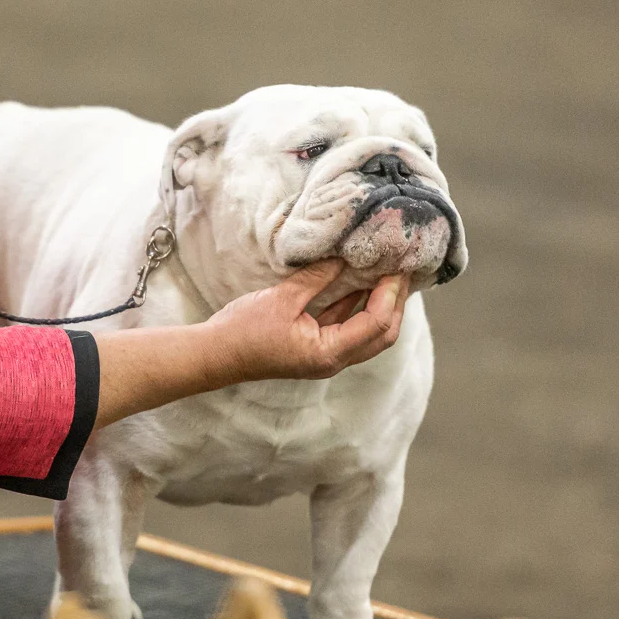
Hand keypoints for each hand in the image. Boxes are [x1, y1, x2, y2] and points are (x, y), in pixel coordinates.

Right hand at [204, 259, 409, 382]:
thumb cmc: (244, 330)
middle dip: (395, 303)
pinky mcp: (315, 348)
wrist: (216, 354)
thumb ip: (317, 279)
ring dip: (381, 306)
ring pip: (367, 333)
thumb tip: (344, 259)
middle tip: (402, 271)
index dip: (390, 294)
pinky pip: (347, 327)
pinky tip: (360, 284)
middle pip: (381, 335)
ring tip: (388, 275)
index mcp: (328, 352)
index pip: (375, 323)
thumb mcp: (282, 298)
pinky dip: (358, 307)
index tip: (397, 268)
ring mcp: (325, 355)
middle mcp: (333, 360)